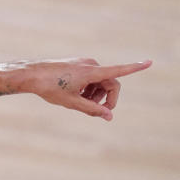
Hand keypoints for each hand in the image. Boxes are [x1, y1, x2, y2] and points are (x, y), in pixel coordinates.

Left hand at [16, 58, 151, 120]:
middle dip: (107, 98)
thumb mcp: (72, 102)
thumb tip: (109, 116)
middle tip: (99, 112)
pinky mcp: (78, 64)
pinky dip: (89, 88)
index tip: (149, 62)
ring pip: (100, 81)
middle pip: (110, 83)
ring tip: (81, 103)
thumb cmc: (50, 88)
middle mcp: (91, 64)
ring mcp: (84, 63)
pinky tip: (76, 95)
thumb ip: (92, 109)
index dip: (135, 68)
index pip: (118, 70)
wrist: (30, 75)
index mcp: (91, 72)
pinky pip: (91, 77)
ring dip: (97, 94)